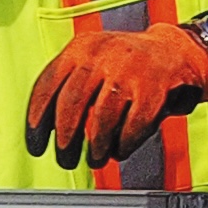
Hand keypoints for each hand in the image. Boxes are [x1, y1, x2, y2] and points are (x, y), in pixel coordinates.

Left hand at [23, 24, 207, 170]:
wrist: (171, 50)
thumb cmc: (122, 63)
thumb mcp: (90, 58)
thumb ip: (66, 83)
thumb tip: (43, 127)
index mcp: (79, 48)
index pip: (47, 87)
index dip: (36, 121)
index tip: (35, 145)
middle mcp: (101, 56)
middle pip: (71, 106)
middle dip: (65, 140)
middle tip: (64, 159)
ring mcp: (128, 71)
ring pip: (102, 121)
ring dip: (95, 147)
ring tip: (94, 159)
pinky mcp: (153, 90)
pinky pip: (132, 127)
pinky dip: (123, 145)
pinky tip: (119, 150)